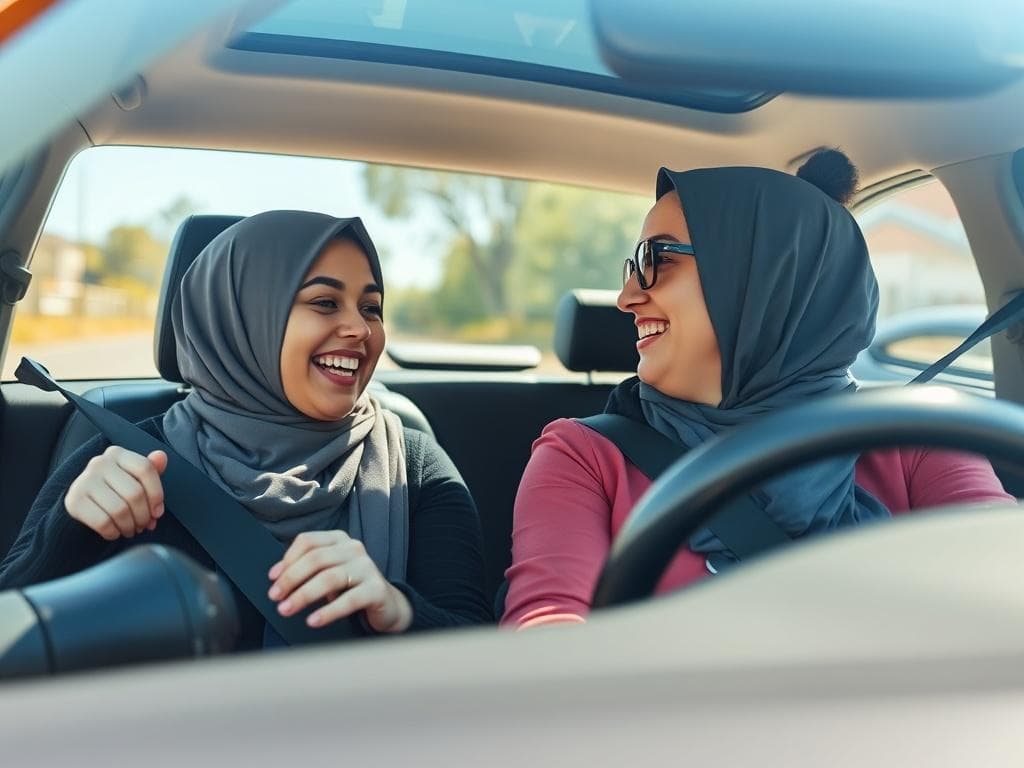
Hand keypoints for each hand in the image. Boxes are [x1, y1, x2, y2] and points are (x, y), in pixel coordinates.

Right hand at [64, 447, 167, 540]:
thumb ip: (150, 469)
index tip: (158, 512)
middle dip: (144, 516)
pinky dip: (113, 532)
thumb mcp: (134, 478)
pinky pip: (103, 522)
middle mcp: (99, 463)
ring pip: (120, 510)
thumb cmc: (116, 490)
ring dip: (129, 526)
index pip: (145, 469)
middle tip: (143, 525)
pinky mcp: (73, 501)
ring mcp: (83, 481)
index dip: (157, 494)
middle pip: (135, 493)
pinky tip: (115, 532)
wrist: (84, 503)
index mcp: (117, 454)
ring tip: (131, 530)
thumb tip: (161, 457)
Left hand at [267, 530, 411, 633]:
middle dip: (291, 578)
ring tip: (286, 610)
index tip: (272, 579)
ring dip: (303, 595)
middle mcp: (354, 548)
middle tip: (275, 597)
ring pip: (329, 578)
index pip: (308, 541)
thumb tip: (276, 577)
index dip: (287, 559)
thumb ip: (306, 570)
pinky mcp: (376, 589)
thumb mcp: (328, 572)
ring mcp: (367, 567)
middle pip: (316, 559)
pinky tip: (312, 621)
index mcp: (339, 539)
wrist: (386, 604)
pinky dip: (328, 612)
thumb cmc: (350, 587)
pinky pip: (349, 600)